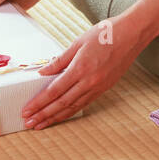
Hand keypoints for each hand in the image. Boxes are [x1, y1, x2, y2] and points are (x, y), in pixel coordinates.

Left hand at [19, 14, 151, 129]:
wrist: (131, 35)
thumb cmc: (105, 34)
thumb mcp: (78, 42)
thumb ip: (60, 60)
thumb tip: (43, 72)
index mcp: (80, 68)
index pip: (54, 91)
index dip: (39, 103)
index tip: (27, 111)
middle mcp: (89, 82)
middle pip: (62, 103)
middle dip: (44, 114)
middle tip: (29, 123)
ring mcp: (98, 87)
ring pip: (73, 107)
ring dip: (55, 117)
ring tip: (41, 124)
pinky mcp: (104, 88)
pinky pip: (84, 104)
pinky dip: (70, 112)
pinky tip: (61, 116)